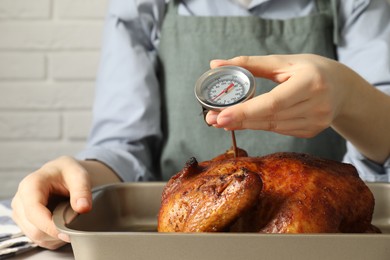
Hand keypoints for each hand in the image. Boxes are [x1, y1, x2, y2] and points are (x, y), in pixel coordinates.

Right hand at [11, 156, 119, 248]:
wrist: (63, 173)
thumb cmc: (68, 172)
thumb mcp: (79, 175)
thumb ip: (82, 190)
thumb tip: (83, 208)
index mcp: (30, 185)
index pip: (33, 212)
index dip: (50, 226)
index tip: (67, 233)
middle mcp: (20, 201)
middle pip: (34, 229)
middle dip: (56, 232)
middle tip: (76, 226)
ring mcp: (21, 214)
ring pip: (36, 237)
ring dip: (55, 236)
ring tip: (70, 223)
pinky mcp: (26, 223)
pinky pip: (39, 239)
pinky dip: (53, 238)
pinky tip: (63, 226)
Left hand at [206, 54, 349, 137]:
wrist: (342, 88)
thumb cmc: (312, 69)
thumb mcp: (284, 61)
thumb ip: (249, 63)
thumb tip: (217, 63)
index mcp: (311, 83)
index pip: (273, 102)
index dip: (246, 112)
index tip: (221, 116)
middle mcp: (316, 106)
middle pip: (269, 118)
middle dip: (238, 120)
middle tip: (212, 119)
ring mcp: (316, 122)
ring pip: (272, 127)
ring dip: (245, 125)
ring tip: (222, 121)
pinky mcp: (311, 132)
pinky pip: (279, 130)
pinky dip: (260, 125)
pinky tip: (244, 122)